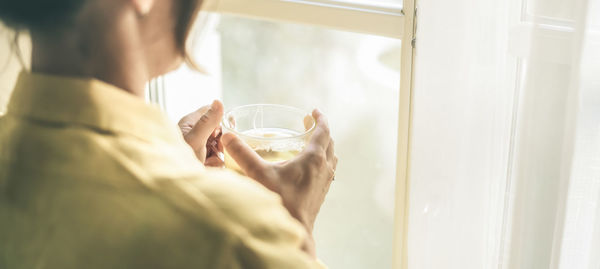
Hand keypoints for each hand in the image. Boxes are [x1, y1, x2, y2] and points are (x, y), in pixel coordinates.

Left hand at [178, 100, 224, 166]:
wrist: (174, 186)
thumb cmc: (176, 161)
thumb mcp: (194, 140)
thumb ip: (207, 122)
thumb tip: (218, 101)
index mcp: (190, 122)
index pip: (211, 111)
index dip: (221, 118)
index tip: (226, 129)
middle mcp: (195, 133)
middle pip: (219, 129)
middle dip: (222, 140)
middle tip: (215, 149)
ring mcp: (200, 147)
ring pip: (221, 145)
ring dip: (220, 154)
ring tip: (208, 162)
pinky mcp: (204, 161)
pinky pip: (219, 158)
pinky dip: (217, 164)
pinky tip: (208, 169)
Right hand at [222, 109, 337, 256]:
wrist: (294, 231)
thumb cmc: (280, 203)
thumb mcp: (259, 174)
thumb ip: (243, 154)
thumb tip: (228, 137)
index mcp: (314, 159)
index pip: (324, 131)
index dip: (320, 118)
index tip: (315, 111)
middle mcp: (324, 168)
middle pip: (329, 143)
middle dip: (321, 131)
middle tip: (309, 125)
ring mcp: (325, 182)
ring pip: (331, 158)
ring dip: (324, 147)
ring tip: (310, 143)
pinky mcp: (321, 193)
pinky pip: (327, 171)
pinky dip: (322, 163)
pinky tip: (307, 168)